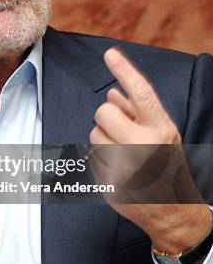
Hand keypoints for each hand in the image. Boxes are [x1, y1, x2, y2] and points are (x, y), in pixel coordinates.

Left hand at [89, 47, 210, 254]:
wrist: (172, 210)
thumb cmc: (166, 165)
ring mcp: (125, 166)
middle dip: (108, 118)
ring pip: (94, 134)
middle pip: (104, 111)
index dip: (124, 70)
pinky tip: (118, 169)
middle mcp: (144, 146)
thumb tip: (113, 91)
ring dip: (103, 139)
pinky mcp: (110, 182)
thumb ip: (138, 112)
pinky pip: (91, 156)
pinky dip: (101, 160)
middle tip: (120, 130)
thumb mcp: (162, 134)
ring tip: (122, 153)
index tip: (110, 54)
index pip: (141, 92)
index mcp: (160, 129)